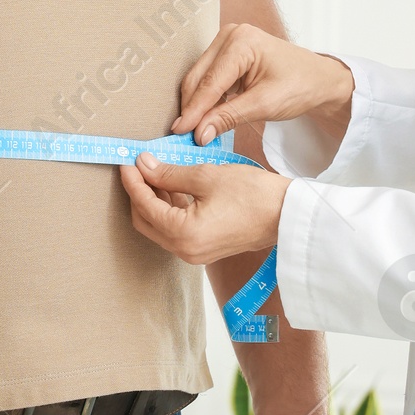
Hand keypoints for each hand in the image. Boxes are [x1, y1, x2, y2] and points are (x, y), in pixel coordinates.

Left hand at [120, 153, 288, 264]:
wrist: (286, 215)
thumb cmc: (253, 194)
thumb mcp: (206, 176)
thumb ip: (170, 173)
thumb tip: (144, 165)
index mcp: (183, 234)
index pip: (144, 205)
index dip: (132, 181)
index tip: (128, 161)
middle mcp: (185, 250)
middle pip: (145, 221)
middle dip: (137, 193)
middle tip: (137, 167)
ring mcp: (194, 253)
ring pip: (159, 226)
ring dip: (152, 201)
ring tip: (154, 171)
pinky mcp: (204, 249)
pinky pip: (175, 231)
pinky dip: (169, 210)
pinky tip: (172, 187)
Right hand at [172, 23, 353, 147]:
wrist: (319, 79)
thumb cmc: (300, 85)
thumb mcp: (265, 105)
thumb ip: (229, 117)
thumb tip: (200, 133)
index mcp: (242, 42)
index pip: (210, 82)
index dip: (194, 110)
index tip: (180, 132)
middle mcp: (231, 36)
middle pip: (199, 77)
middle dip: (191, 107)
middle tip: (183, 135)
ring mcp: (227, 42)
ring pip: (200, 78)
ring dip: (196, 104)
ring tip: (192, 130)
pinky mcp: (227, 53)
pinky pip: (208, 78)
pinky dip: (205, 98)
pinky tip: (204, 117)